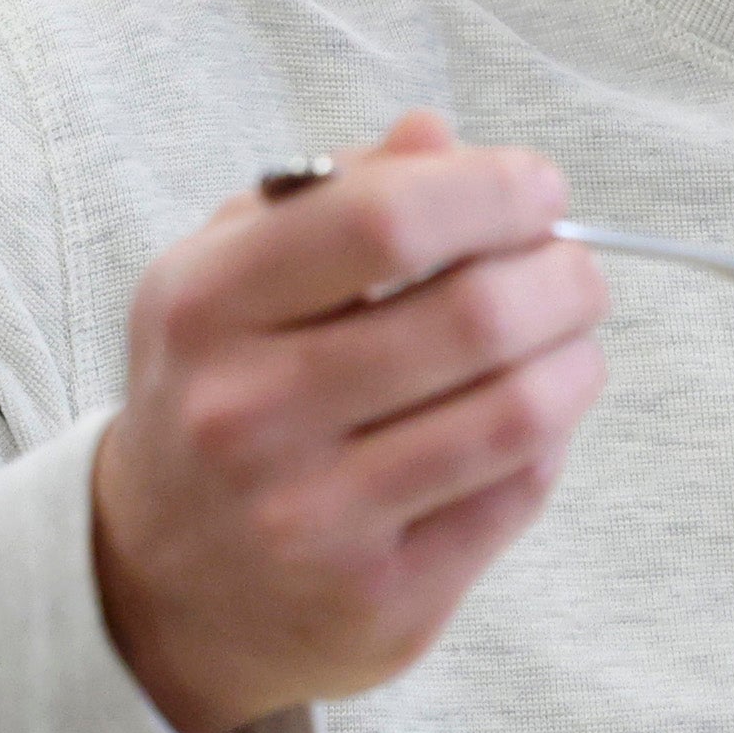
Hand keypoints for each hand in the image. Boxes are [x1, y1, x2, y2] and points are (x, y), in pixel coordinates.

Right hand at [92, 112, 605, 732]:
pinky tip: (533, 418)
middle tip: (574, 271)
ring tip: (570, 340)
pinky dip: (548, 441)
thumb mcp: (228, 281)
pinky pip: (515, 494)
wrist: (159, 586)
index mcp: (204, 308)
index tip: (536, 188)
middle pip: (472, 316)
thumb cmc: (219, 397)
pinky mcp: (381, 597)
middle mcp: (248, 415)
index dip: (491, 191)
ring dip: (574, 359)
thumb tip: (438, 135)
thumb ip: (329, 198)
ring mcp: (314, 518)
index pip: (384, 219)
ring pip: (515, 413)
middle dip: (560, 277)